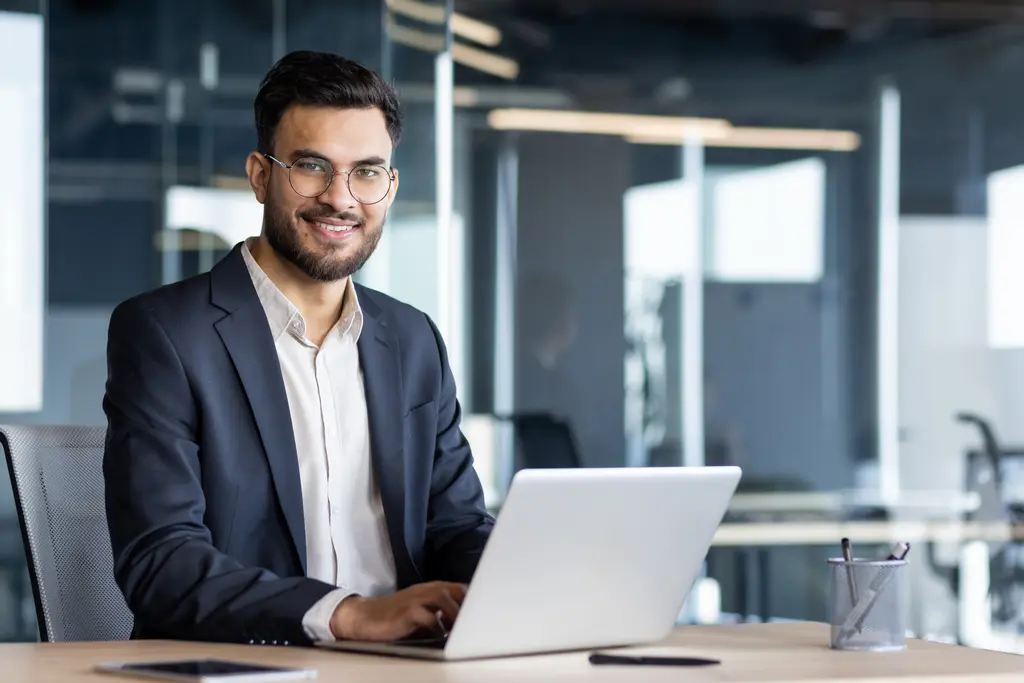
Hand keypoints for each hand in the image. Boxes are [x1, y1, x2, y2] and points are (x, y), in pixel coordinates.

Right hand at [330, 581, 467, 641]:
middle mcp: (426, 590)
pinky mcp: (407, 611)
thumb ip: (442, 612)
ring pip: (444, 598)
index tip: (485, 613)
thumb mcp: (422, 610)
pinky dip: (437, 627)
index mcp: (432, 589)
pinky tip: (438, 636)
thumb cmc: (396, 616)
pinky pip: (428, 617)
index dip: (475, 599)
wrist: (365, 617)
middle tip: (476, 622)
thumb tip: (465, 623)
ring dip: (455, 614)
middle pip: (456, 589)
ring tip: (460, 630)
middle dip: (468, 605)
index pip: (461, 588)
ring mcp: (416, 598)